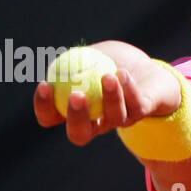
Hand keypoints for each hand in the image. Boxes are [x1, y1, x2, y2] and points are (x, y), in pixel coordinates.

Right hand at [33, 41, 181, 146]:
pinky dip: (129, 89)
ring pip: (114, 118)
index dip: (44, 106)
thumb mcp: (87, 56)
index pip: (50, 117)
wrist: (146, 69)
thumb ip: (71, 60)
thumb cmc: (109, 62)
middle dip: (76, 118)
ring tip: (108, 76)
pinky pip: (135, 106)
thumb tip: (54, 63)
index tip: (45, 84)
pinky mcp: (141, 113)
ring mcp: (119, 120)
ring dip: (111, 98)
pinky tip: (123, 73)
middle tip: (76, 95)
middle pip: (79, 134)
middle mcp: (95, 122)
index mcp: (74, 110)